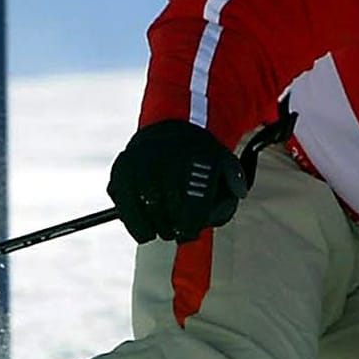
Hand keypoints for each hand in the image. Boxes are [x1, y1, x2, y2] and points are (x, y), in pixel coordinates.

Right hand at [107, 120, 247, 243]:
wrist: (170, 124)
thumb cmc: (199, 152)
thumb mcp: (222, 159)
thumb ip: (234, 178)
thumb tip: (238, 194)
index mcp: (189, 157)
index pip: (189, 206)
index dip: (190, 226)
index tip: (190, 233)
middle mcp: (162, 159)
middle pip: (165, 210)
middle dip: (172, 228)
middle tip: (176, 234)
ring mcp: (138, 164)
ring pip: (142, 208)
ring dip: (150, 227)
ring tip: (158, 231)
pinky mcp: (120, 170)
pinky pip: (123, 202)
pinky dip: (131, 217)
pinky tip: (142, 223)